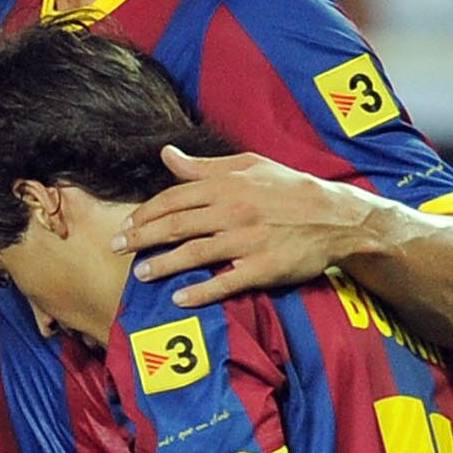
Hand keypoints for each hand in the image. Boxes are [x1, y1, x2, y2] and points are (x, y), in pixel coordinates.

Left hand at [116, 145, 368, 307]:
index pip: (174, 197)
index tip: (127, 223)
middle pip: (176, 225)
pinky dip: (201, 291)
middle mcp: (233, 211)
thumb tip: (166, 154)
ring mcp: (248, 240)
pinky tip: (179, 298)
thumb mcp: (248, 165)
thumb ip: (204, 165)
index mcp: (227, 184)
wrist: (336, 216)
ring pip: (195, 253)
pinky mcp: (264, 267)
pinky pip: (226, 282)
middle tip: (116, 248)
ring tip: (140, 274)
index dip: (146, 212)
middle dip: (141, 237)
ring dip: (162, 264)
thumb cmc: (289, 188)